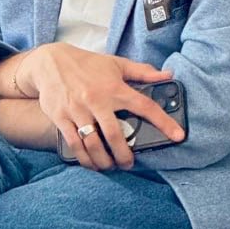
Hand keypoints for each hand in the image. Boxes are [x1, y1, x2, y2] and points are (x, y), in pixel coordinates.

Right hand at [23, 43, 180, 170]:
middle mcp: (96, 100)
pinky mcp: (62, 117)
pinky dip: (84, 158)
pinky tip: (91, 163)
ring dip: (104, 161)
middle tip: (129, 163)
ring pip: (93, 144)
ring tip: (110, 166)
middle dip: (124, 156)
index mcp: (114, 87)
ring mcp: (78, 110)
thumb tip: (167, 75)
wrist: (50, 62)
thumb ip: (142, 71)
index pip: (144, 106)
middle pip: (115, 135)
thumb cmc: (86, 64)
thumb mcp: (116, 64)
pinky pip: (75, 144)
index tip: (179, 136)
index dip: (164, 122)